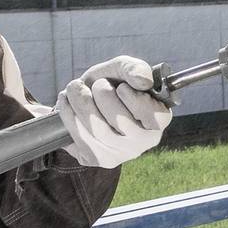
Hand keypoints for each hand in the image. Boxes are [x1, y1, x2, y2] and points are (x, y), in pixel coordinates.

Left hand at [56, 55, 171, 167]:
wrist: (82, 99)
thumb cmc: (109, 83)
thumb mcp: (121, 69)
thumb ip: (135, 68)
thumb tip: (144, 81)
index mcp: (157, 120)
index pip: (156, 117)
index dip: (135, 100)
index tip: (121, 87)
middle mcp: (142, 142)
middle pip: (120, 120)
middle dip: (102, 93)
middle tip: (98, 84)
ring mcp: (120, 154)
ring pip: (97, 129)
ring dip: (80, 100)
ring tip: (76, 88)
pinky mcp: (95, 159)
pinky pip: (80, 137)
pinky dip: (69, 114)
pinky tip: (69, 104)